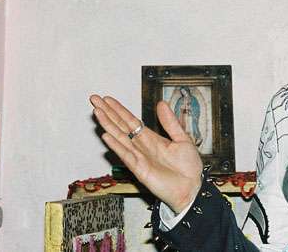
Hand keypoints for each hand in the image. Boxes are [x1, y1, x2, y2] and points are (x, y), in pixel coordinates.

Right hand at [90, 95, 203, 213]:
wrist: (192, 188)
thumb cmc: (188, 167)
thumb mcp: (182, 138)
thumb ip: (170, 122)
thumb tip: (161, 104)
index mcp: (151, 138)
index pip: (130, 121)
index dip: (119, 110)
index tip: (107, 99)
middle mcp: (141, 146)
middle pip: (121, 126)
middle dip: (107, 113)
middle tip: (94, 100)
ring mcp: (138, 157)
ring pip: (119, 137)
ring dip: (108, 124)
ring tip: (97, 112)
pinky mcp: (139, 169)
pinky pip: (126, 154)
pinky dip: (116, 145)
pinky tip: (107, 135)